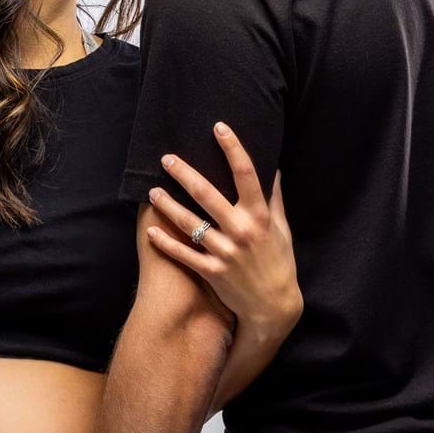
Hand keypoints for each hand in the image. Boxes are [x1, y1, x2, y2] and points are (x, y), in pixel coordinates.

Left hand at [147, 125, 302, 335]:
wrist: (273, 306)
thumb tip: (273, 167)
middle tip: (166, 158)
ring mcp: (225, 252)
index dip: (233, 148)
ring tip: (152, 191)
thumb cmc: (279, 262)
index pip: (246, 174)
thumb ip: (274, 197)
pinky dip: (166, 243)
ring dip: (168, 205)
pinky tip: (151, 231)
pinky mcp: (212, 272)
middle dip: (184, 174)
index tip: (219, 126)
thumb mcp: (282, 228)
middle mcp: (241, 231)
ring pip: (190, 223)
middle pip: (207, 195)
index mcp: (259, 216)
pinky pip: (184, 254)